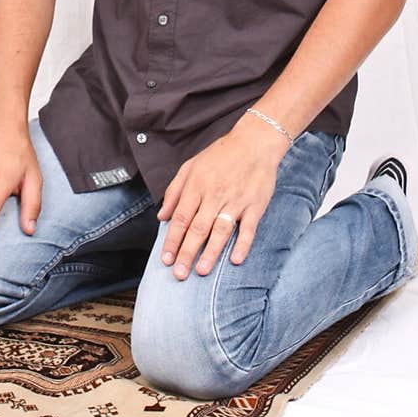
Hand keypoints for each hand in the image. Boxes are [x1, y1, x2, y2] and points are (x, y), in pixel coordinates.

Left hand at [155, 123, 287, 278]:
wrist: (254, 142)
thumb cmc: (220, 155)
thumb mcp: (191, 166)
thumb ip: (174, 191)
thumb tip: (161, 216)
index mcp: (196, 186)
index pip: (180, 218)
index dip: (172, 240)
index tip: (165, 259)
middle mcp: (214, 195)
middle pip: (197, 228)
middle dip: (186, 252)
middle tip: (179, 274)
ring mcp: (236, 200)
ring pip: (220, 230)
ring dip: (211, 252)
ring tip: (201, 271)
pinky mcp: (255, 205)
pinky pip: (248, 227)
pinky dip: (243, 244)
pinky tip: (236, 260)